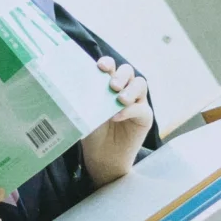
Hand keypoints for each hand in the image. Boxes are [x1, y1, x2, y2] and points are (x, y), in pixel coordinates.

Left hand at [81, 57, 152, 186]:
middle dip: (120, 75)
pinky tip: (118, 116)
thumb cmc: (92, 132)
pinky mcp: (144, 116)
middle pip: (128, 71)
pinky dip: (130, 110)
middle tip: (112, 85)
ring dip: (130, 89)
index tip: (100, 67)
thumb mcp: (86, 113)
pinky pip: (142, 108)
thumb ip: (86, 100)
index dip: (107, 63)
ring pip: (140, 84)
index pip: (110, 67)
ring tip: (119, 99)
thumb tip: (75, 87)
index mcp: (107, 84)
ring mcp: (136, 101)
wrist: (102, 157)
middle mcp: (124, 89)